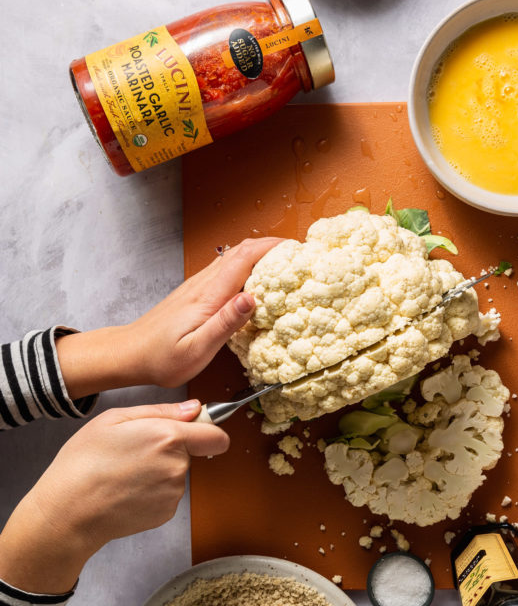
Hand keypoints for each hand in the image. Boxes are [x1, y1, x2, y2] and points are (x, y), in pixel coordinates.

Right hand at [0, 401, 226, 593]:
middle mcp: (177, 466)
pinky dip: (152, 492)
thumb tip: (195, 409)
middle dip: (171, 449)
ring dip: (159, 471)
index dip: (208, 430)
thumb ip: (162, 411)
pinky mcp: (166, 513)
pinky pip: (167, 494)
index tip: (194, 429)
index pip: (217, 436)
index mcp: (168, 437)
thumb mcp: (114, 419)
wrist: (69, 510)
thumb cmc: (84, 461)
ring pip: (177, 473)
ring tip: (125, 472)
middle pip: (191, 453)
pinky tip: (127, 490)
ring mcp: (173, 493)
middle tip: (135, 450)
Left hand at [56, 237, 280, 396]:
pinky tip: (257, 281)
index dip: (273, 248)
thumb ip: (225, 324)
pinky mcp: (196, 292)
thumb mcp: (197, 349)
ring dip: (261, 253)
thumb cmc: (161, 358)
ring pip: (234, 256)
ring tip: (286, 264)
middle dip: (273, 246)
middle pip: (242, 250)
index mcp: (208, 295)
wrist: (130, 354)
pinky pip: (226, 269)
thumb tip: (252, 298)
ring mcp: (199, 285)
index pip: (245, 257)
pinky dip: (247, 265)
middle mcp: (204, 283)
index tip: (298, 250)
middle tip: (300, 255)